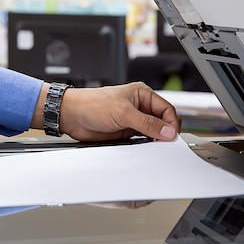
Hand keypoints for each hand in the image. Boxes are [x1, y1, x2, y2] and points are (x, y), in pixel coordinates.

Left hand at [33, 82, 180, 141]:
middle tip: (164, 144)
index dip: (171, 123)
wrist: (72, 115)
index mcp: (142, 94)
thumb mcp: (123, 113)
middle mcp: (139, 106)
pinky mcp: (126, 132)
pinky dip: (145, 145)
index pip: (166, 109)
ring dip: (154, 140)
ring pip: (153, 132)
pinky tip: (144, 149)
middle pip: (162, 121)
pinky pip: (141, 140)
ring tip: (154, 147)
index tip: (170, 136)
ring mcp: (133, 120)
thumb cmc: (92, 104)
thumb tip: (167, 131)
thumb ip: (147, 123)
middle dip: (164, 132)